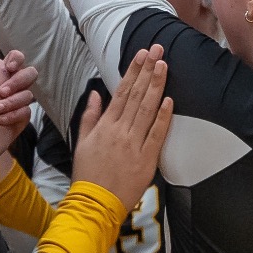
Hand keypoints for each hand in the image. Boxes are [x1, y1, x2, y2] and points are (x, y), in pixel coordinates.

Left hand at [0, 50, 37, 135]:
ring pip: (28, 93)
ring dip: (14, 100)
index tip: (9, 67)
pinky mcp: (21, 116)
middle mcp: (11, 84)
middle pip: (28, 73)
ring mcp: (18, 101)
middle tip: (1, 92)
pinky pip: (26, 111)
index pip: (14, 59)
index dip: (15, 60)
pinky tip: (1, 120)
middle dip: (17, 81)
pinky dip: (14, 115)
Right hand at [69, 46, 173, 212]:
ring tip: (164, 66)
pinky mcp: (147, 159)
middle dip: (148, 71)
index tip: (141, 54)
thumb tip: (96, 94)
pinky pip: (157, 135)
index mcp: (105, 126)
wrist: (95, 203)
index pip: (121, 92)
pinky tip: (170, 100)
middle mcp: (120, 130)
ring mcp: (134, 144)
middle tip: (158, 50)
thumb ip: (90, 117)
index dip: (132, 71)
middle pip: (137, 95)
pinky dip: (163, 117)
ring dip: (156, 86)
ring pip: (148, 110)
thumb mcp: (82, 142)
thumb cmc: (88, 174)